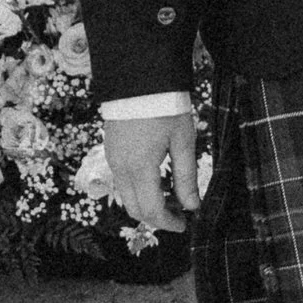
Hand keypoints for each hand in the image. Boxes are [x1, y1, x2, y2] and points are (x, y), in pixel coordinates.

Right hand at [104, 104, 199, 231]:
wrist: (139, 77)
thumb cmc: (165, 106)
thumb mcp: (183, 141)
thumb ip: (186, 177)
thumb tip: (192, 206)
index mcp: (140, 167)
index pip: (151, 210)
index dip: (168, 223)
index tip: (184, 224)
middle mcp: (120, 167)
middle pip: (135, 209)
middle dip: (157, 218)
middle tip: (180, 213)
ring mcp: (112, 159)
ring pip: (126, 196)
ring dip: (147, 204)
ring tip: (172, 195)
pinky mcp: (110, 150)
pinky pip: (121, 181)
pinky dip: (138, 189)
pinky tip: (157, 179)